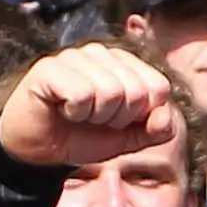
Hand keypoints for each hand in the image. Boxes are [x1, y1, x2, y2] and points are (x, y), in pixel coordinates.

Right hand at [0, 44, 177, 170]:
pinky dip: (76, 112)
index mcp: (124, 64)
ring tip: (78, 115)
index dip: (143, 115)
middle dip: (119, 118)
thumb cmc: (82, 137)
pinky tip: (63, 110)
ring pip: (111, 91)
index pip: (159, 86)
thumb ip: (155, 129)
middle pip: (137, 90)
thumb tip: (166, 116)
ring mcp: (74, 57)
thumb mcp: (128, 138)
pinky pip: (83, 94)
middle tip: (94, 120)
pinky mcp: (50, 67)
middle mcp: (100, 54)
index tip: (118, 121)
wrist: (40, 152)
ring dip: (96, 116)